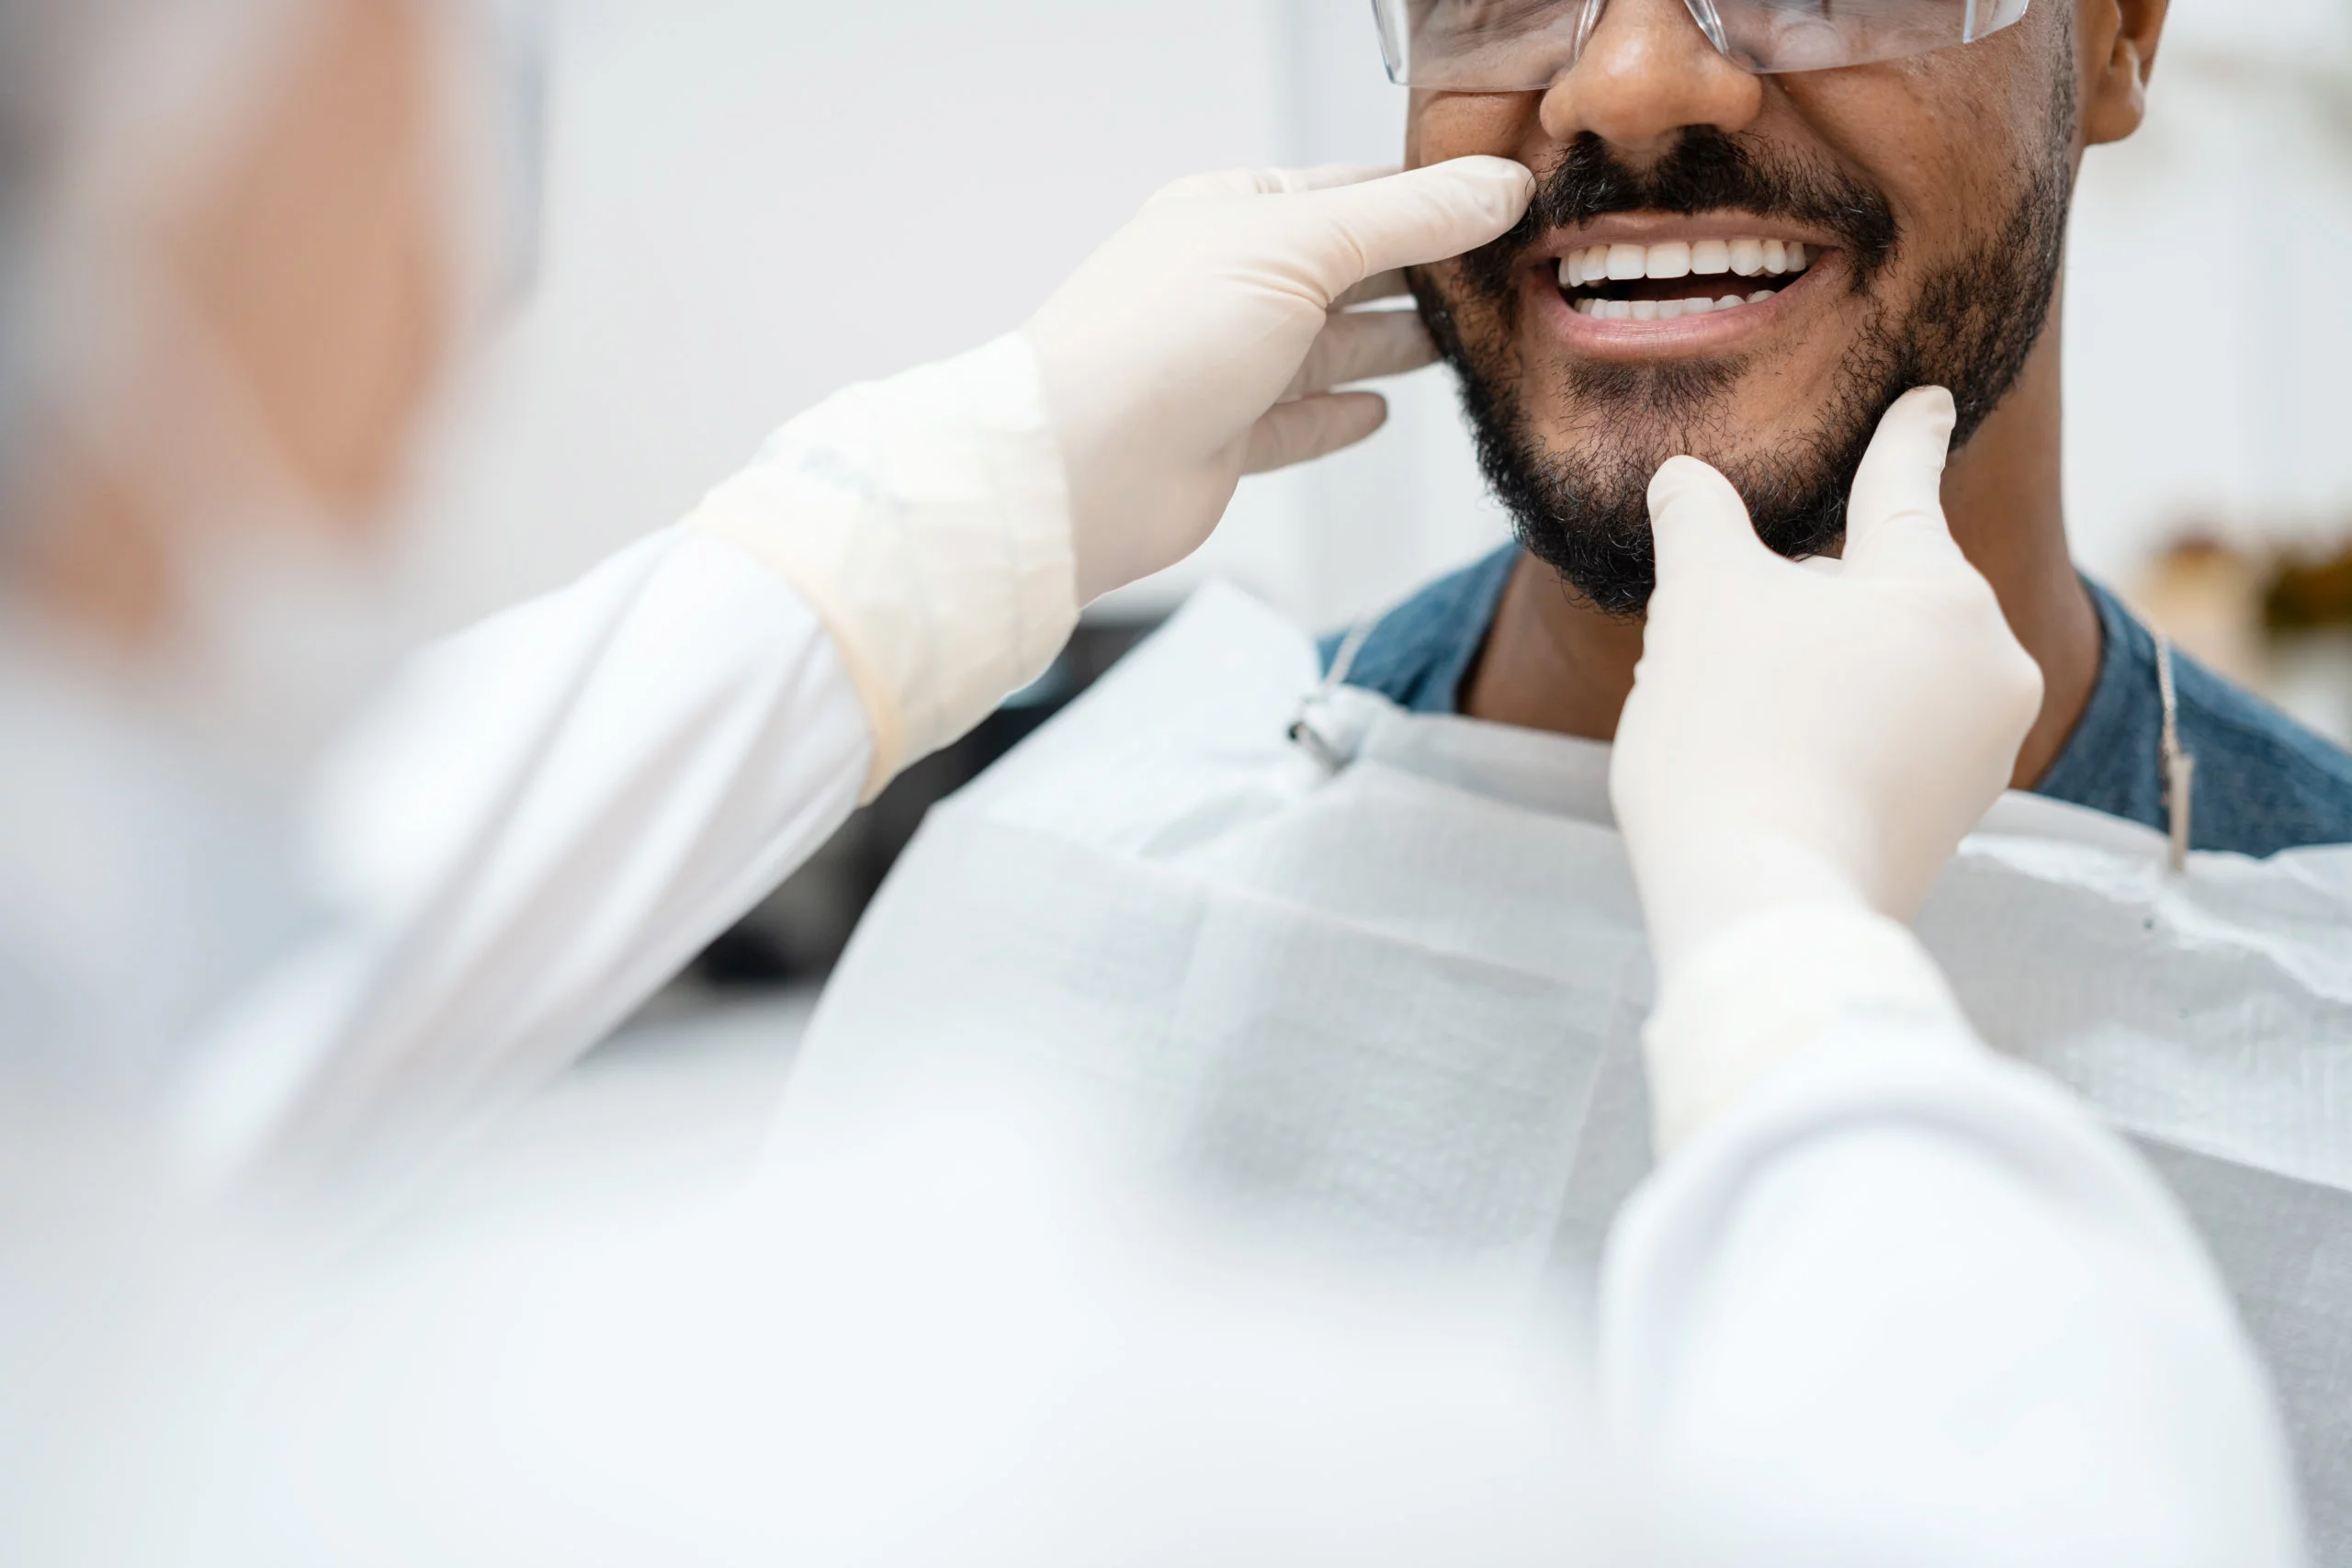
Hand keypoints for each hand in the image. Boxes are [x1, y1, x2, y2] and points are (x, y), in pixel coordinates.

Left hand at [1025, 159, 1534, 603]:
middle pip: (1344, 272)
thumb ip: (1407, 219)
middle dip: (1416, 274)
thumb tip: (1498, 190)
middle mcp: (1227, 285)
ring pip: (1329, 348)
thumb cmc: (1161, 337)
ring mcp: (1225, 365)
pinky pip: (1298, 423)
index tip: (1497, 206)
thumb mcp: (1300, 246)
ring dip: (1391, 344)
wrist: (1084, 467)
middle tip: (1498, 277)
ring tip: (1463, 340)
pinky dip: (1340, 415)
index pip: (1348, 193)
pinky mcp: (1225, 441)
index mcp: (1231, 213)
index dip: (1422, 198)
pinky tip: (1380, 412)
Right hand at [1609, 388, 2044, 979]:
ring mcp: (1980, 751)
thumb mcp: (1701, 600)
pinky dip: (1833, 734)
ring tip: (1736, 717)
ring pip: (1882, 667)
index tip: (1932, 398)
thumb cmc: (1734, 733)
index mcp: (1940, 588)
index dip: (1905, 436)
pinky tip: (1769, 765)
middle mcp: (1988, 663)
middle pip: (1880, 590)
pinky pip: (1890, 740)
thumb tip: (1683, 480)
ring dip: (1814, 669)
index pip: (1905, 485)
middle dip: (1807, 597)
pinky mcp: (1952, 820)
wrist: (1763, 901)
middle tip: (1722, 641)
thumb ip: (1697, 519)